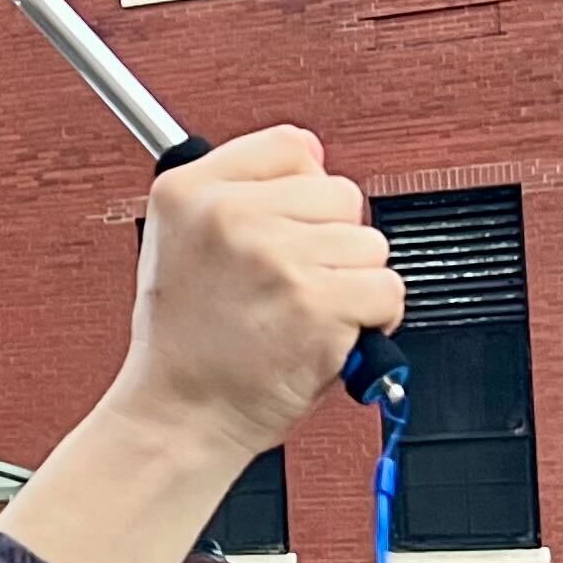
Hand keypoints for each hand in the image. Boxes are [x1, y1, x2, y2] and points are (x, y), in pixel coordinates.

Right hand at [114, 129, 404, 467]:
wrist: (181, 415)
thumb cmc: (185, 343)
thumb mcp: (175, 242)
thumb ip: (235, 192)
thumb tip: (312, 158)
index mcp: (189, 191)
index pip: (291, 147)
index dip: (302, 189)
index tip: (291, 223)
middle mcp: (230, 215)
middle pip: (339, 194)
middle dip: (330, 241)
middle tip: (290, 282)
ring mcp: (277, 257)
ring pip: (368, 243)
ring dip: (352, 282)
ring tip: (306, 311)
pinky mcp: (318, 302)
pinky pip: (387, 288)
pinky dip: (374, 319)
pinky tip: (331, 332)